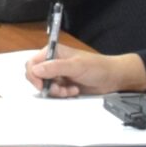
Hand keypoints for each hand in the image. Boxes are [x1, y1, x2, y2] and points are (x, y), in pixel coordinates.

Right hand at [26, 49, 145, 98]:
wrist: (113, 78)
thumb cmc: (98, 67)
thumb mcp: (76, 66)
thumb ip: (55, 67)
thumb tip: (36, 70)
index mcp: (53, 52)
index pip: (32, 63)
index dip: (34, 75)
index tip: (42, 85)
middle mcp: (53, 62)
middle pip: (36, 76)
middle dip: (46, 85)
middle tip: (59, 88)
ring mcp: (58, 74)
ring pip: (45, 86)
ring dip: (56, 91)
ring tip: (70, 90)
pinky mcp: (63, 84)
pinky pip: (54, 92)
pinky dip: (62, 94)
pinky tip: (74, 91)